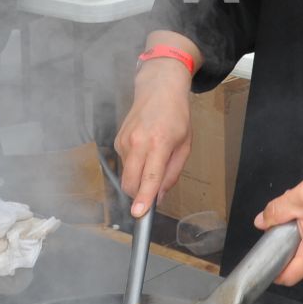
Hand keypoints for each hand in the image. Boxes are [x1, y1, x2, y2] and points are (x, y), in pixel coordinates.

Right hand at [114, 58, 193, 217]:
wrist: (158, 89)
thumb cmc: (176, 115)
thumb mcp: (184, 145)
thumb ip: (172, 174)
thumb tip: (160, 196)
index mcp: (159, 143)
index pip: (150, 177)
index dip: (144, 198)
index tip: (139, 213)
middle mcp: (138, 142)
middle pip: (130, 182)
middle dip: (137, 195)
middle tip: (150, 196)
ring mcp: (125, 141)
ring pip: (126, 175)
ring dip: (137, 179)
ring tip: (153, 159)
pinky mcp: (117, 140)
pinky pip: (124, 164)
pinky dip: (134, 166)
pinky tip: (144, 151)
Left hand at [254, 164, 302, 286]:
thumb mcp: (298, 198)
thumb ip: (276, 212)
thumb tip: (261, 222)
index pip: (290, 276)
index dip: (273, 272)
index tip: (262, 260)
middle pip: (295, 258)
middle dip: (282, 239)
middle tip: (280, 216)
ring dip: (295, 228)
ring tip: (297, 203)